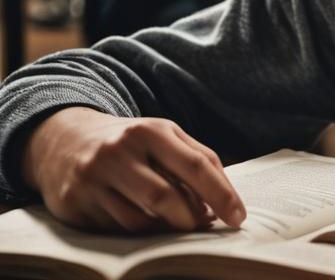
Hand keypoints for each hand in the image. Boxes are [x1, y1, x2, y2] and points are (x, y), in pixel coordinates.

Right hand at [21, 107, 245, 233]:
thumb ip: (196, 159)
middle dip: (190, 219)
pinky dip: (137, 232)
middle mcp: (120, 151)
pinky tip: (145, 223)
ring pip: (138, 220)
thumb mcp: (164, 137)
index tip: (238, 217)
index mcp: (152, 130)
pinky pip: (114, 230)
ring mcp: (93, 178)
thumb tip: (222, 200)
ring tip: (176, 223)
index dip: (221, 194)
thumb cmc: (132, 143)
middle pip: (165, 197)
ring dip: (165, 229)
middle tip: (205, 226)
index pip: (196, 165)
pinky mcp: (74, 203)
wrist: (67, 141)